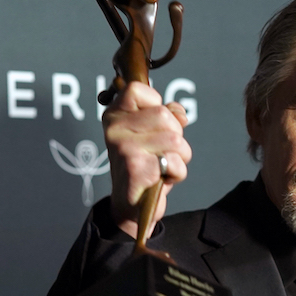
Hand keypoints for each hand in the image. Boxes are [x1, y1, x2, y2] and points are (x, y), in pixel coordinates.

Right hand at [102, 81, 191, 238]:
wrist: (132, 205)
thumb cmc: (144, 166)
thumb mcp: (153, 135)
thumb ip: (166, 116)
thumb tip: (178, 112)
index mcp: (115, 116)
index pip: (138, 89)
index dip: (156, 103)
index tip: (156, 124)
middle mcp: (115, 129)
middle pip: (164, 115)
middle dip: (176, 135)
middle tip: (163, 152)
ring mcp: (124, 148)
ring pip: (175, 140)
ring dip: (180, 157)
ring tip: (164, 165)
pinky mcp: (136, 168)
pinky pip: (174, 162)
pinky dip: (177, 173)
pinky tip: (162, 179)